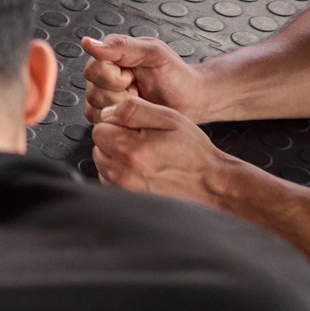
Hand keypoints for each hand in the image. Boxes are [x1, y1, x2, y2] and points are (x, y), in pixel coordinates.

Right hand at [81, 35, 209, 122]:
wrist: (189, 99)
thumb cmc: (175, 75)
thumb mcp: (153, 53)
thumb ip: (121, 46)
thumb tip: (88, 43)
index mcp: (109, 56)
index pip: (93, 70)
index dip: (115, 79)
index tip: (135, 77)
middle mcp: (102, 75)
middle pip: (93, 91)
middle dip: (121, 96)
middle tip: (140, 90)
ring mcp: (102, 96)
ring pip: (96, 108)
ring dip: (122, 109)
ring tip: (139, 101)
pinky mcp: (106, 115)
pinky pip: (100, 121)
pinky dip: (120, 121)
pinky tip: (135, 113)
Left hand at [91, 94, 235, 206]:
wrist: (211, 185)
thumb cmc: (193, 153)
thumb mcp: (169, 118)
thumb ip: (132, 110)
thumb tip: (106, 113)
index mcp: (130, 149)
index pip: (100, 128)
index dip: (118, 124)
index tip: (137, 129)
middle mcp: (122, 173)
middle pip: (98, 146)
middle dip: (115, 140)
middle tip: (143, 143)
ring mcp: (123, 189)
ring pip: (102, 163)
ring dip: (116, 157)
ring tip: (144, 157)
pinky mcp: (126, 200)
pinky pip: (109, 180)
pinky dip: (119, 173)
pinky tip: (141, 171)